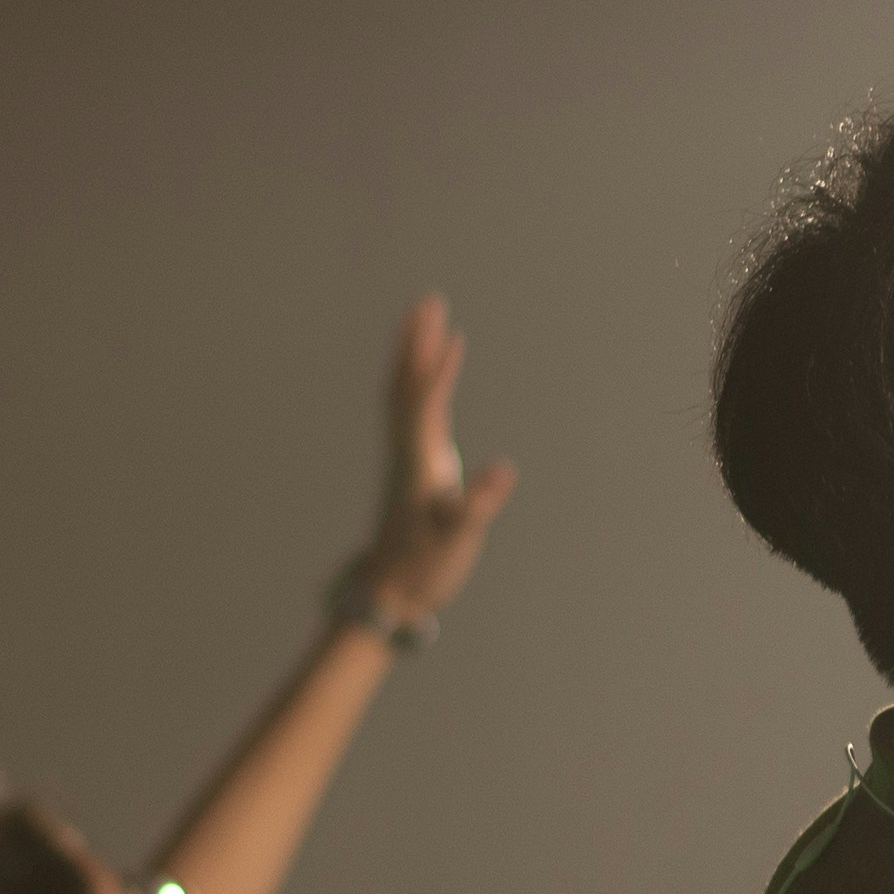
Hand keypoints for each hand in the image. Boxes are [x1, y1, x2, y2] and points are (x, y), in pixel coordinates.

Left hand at [350, 296, 521, 627]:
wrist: (390, 592)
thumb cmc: (426, 568)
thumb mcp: (457, 539)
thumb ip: (478, 505)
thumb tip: (504, 472)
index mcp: (416, 462)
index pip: (424, 405)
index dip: (437, 370)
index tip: (449, 334)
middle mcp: (406, 451)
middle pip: (406, 386)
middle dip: (417, 344)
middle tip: (427, 301)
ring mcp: (406, 456)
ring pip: (404, 394)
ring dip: (413, 355)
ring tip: (426, 320)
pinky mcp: (412, 464)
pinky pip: (412, 410)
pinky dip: (421, 383)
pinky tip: (432, 374)